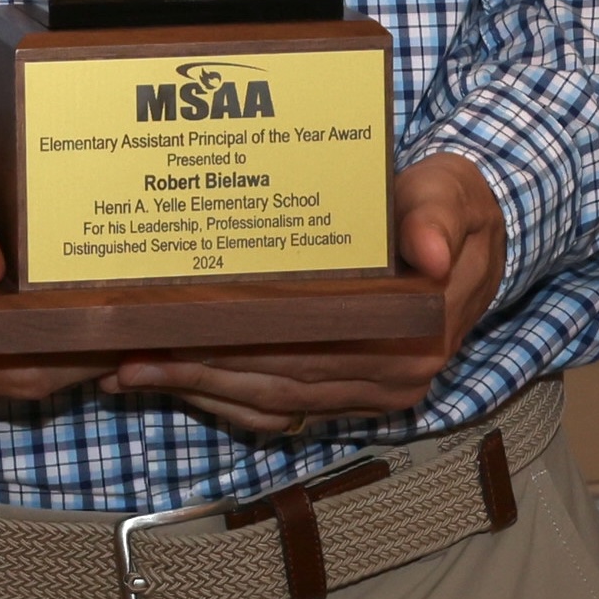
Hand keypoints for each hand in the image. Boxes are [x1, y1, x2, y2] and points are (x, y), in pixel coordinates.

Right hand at [0, 118, 110, 415]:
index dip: (75, 355)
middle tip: (139, 318)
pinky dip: (33, 347)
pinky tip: (70, 315)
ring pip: (11, 382)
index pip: (11, 370)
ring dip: (60, 354)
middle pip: (18, 383)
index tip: (127, 326)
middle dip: (79, 356)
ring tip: (114, 313)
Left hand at [103, 152, 506, 434]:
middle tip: (126, 358)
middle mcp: (395, 377)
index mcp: (415, 334)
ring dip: (202, 391)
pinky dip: (230, 398)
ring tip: (134, 371)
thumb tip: (430, 255)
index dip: (235, 350)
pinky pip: (284, 406)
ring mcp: (374, 392)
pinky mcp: (355, 393)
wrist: (472, 234)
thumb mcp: (450, 192)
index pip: (309, 349)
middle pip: (279, 382)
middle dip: (197, 374)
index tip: (173, 338)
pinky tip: (182, 381)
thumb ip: (436, 216)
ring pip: (273, 401)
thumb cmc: (451, 205)